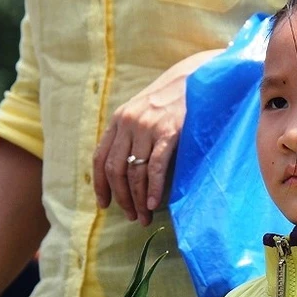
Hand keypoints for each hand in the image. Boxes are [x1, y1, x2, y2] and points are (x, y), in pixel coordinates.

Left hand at [92, 50, 219, 225]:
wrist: (197, 79)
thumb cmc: (172, 101)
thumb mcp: (143, 113)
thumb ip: (131, 135)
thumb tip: (126, 172)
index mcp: (118, 120)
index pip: (100, 158)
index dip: (100, 185)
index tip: (105, 205)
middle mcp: (129, 123)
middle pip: (116, 170)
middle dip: (122, 198)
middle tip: (132, 216)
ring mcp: (148, 128)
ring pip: (135, 172)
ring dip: (139, 199)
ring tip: (145, 216)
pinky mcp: (169, 132)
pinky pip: (156, 167)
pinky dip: (154, 188)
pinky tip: (155, 203)